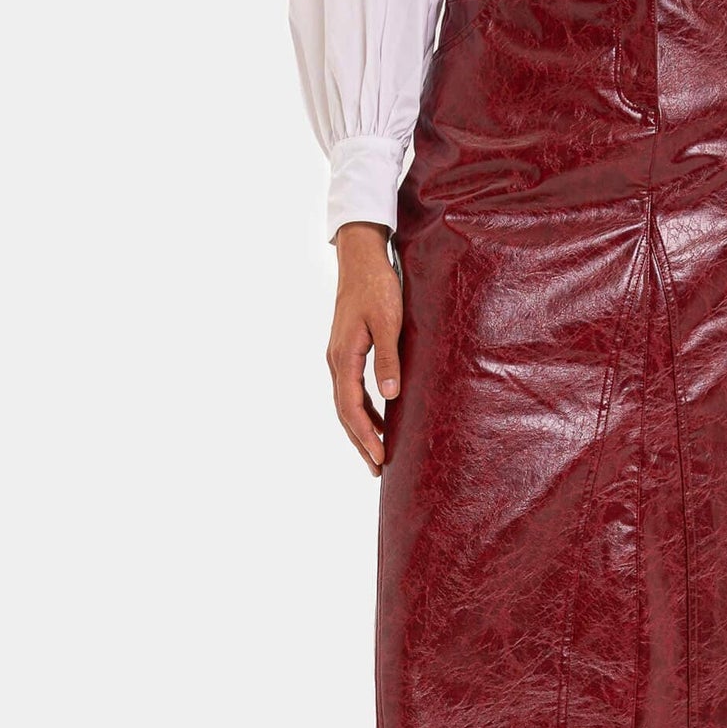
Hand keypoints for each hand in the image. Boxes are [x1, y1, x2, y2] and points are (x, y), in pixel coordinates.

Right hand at [327, 223, 402, 475]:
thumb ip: (389, 359)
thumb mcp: (388, 322)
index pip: (351, 407)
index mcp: (343, 357)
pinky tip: (380, 419)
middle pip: (344, 412)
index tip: (379, 457)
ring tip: (376, 454)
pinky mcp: (347, 351)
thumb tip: (390, 396)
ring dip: (360, 429)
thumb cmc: (377, 286)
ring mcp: (339, 356)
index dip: (365, 435)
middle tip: (377, 469)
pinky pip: (352, 389)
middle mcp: (336, 360)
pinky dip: (363, 409)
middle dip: (360, 441)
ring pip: (346, 403)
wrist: (362, 258)